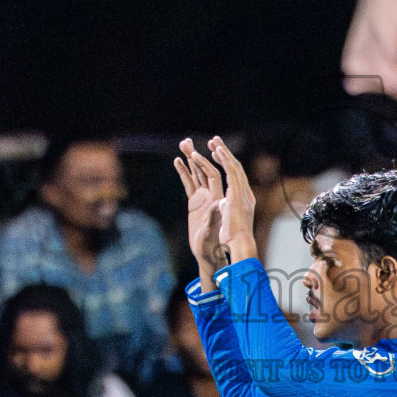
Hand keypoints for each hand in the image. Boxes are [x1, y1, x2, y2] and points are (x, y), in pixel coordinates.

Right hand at [174, 139, 228, 274]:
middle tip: (185, 141)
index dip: (207, 162)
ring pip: (196, 174)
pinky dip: (184, 172)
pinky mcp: (195, 203)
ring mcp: (203, 198)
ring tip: (182, 144)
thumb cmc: (214, 246)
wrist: (210, 255)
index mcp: (218, 199)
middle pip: (204, 170)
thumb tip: (216, 206)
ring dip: (190, 159)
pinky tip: (178, 161)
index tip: (199, 150)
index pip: (214, 174)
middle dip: (195, 155)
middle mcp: (212, 195)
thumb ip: (212, 219)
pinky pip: (189, 184)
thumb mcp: (211, 233)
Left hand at [209, 136, 257, 260]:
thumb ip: (226, 208)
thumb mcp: (228, 218)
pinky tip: (216, 151)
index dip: (226, 163)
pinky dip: (223, 160)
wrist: (239, 244)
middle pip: (234, 167)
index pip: (234, 175)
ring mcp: (241, 192)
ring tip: (213, 141)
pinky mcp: (236, 193)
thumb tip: (223, 204)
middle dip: (224, 152)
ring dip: (223, 152)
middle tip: (215, 140)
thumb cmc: (233, 237)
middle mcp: (244, 192)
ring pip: (233, 166)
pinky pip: (230, 173)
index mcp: (242, 198)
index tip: (216, 153)